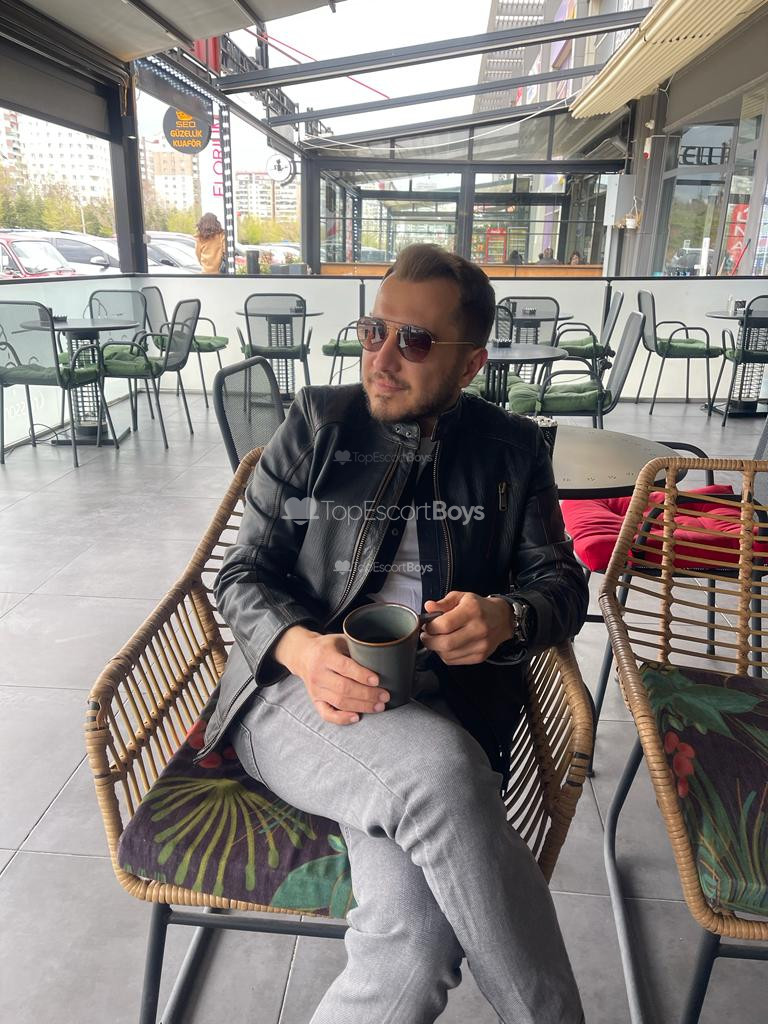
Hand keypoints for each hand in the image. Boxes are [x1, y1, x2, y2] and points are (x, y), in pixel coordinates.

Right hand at [273, 626, 389, 724]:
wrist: (303, 655)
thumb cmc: (327, 647)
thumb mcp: (340, 640)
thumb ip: (356, 648)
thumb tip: (383, 657)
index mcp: (325, 655)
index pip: (345, 667)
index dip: (362, 675)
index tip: (377, 680)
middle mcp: (318, 673)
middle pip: (344, 688)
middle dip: (367, 694)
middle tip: (385, 696)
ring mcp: (315, 689)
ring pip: (339, 702)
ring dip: (361, 706)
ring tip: (379, 706)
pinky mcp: (315, 700)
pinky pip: (326, 714)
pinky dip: (341, 718)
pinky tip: (356, 717)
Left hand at [419, 592, 514, 664]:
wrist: (502, 619)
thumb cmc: (479, 607)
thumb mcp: (461, 597)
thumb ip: (443, 602)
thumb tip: (428, 607)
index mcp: (472, 611)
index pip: (444, 625)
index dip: (430, 627)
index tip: (426, 625)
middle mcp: (478, 629)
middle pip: (445, 643)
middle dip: (429, 641)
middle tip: (426, 635)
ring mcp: (480, 645)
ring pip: (448, 655)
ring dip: (436, 649)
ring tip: (437, 639)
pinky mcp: (480, 657)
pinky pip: (454, 661)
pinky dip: (445, 655)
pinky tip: (446, 646)